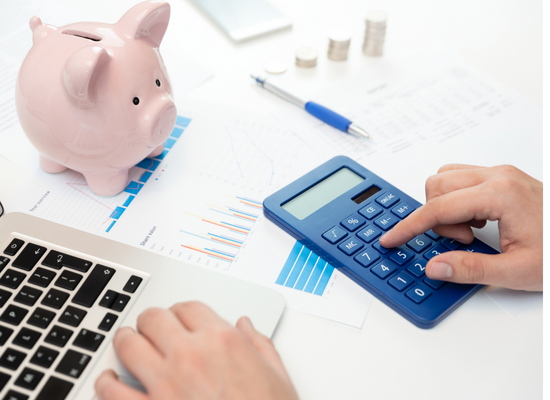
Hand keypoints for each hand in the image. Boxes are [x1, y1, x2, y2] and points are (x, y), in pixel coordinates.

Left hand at [95, 301, 298, 399]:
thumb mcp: (277, 377)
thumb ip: (260, 344)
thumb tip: (247, 326)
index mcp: (222, 341)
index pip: (188, 307)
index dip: (181, 310)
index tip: (179, 317)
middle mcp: (191, 356)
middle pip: (154, 318)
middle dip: (151, 321)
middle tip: (151, 328)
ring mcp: (166, 384)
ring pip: (128, 345)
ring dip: (126, 341)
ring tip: (128, 344)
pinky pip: (112, 391)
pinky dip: (106, 383)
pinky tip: (109, 381)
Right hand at [379, 164, 541, 290]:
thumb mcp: (518, 271)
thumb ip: (470, 269)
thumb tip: (434, 266)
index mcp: (499, 194)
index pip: (437, 208)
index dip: (409, 226)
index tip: (392, 238)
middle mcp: (497, 176)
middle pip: (437, 185)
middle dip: (435, 216)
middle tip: (460, 242)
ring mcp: (500, 174)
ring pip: (446, 178)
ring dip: (445, 206)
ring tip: (469, 232)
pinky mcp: (502, 177)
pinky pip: (461, 180)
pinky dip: (457, 201)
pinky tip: (476, 222)